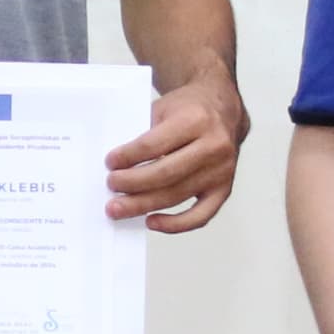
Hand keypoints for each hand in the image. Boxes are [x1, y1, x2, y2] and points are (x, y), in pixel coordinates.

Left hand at [106, 79, 245, 230]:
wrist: (224, 110)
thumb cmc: (189, 110)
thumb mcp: (164, 108)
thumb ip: (145, 135)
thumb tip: (117, 167)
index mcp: (195, 120)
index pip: (154, 144)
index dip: (128, 156)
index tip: (110, 163)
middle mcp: (213, 146)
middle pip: (165, 174)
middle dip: (132, 184)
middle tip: (110, 187)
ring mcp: (221, 170)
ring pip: (177, 196)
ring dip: (144, 205)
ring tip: (119, 208)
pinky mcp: (224, 189)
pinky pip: (200, 215)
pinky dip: (175, 225)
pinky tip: (152, 221)